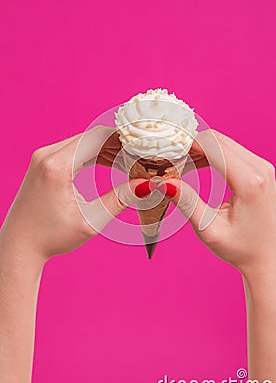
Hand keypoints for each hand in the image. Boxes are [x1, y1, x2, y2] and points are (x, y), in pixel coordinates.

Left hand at [0, 126, 136, 265]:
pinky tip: (111, 163)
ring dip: (107, 149)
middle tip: (141, 155)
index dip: (124, 138)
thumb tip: (147, 186)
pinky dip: (94, 154)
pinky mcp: (45, 163)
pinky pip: (75, 150)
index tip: (144, 145)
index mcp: (56, 166)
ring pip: (84, 142)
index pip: (97, 137)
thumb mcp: (90, 220)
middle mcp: (47, 155)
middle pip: (92, 137)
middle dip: (119, 144)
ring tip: (130, 162)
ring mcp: (44, 157)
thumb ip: (120, 199)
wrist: (19, 245)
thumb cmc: (50, 237)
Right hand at [170, 129, 275, 276]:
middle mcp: (260, 169)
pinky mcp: (259, 170)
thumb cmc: (242, 249)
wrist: (269, 257)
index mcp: (249, 182)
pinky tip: (195, 164)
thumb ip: (187, 202)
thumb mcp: (209, 229)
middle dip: (190, 142)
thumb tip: (162, 183)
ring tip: (178, 161)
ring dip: (199, 147)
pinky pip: (231, 150)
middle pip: (217, 139)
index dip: (186, 142)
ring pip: (223, 142)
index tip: (164, 147)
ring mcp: (262, 167)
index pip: (213, 146)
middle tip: (167, 155)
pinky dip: (210, 153)